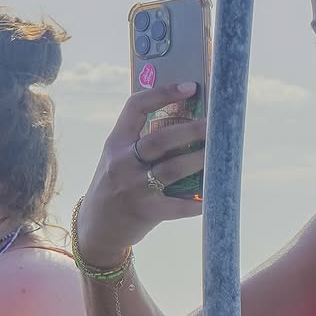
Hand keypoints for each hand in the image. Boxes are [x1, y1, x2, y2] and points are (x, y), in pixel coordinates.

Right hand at [77, 83, 206, 266]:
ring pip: (173, 169)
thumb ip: (141, 140)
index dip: (163, 93)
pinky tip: (212, 196)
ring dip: (199, 160)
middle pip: (160, 139)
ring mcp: (134, 188)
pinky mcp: (147, 212)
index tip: (190, 87)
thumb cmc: (115, 186)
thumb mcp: (118, 158)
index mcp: (116, 142)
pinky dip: (198, 202)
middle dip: (191, 130)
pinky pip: (178, 206)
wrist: (97, 228)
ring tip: (218, 154)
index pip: (136, 107)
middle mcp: (123, 162)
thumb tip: (186, 117)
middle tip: (213, 125)